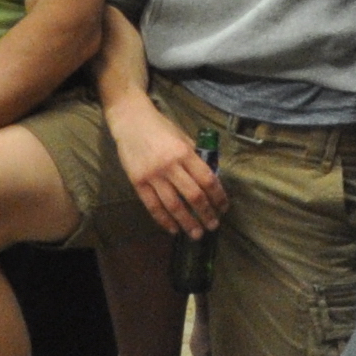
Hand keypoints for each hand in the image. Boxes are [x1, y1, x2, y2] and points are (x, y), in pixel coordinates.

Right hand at [111, 102, 227, 239]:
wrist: (131, 122)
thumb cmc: (161, 128)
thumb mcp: (183, 137)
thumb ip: (195, 157)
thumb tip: (210, 179)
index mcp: (185, 152)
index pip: (208, 179)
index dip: (218, 196)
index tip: (224, 207)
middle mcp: (170, 165)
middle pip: (193, 195)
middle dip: (206, 213)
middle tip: (213, 225)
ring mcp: (153, 175)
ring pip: (174, 205)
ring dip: (187, 222)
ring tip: (196, 233)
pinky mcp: (137, 182)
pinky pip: (153, 206)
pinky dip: (164, 220)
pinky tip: (173, 229)